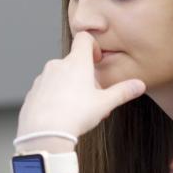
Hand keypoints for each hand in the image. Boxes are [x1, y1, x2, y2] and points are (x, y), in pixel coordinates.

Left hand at [17, 31, 145, 143]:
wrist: (44, 134)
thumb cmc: (75, 115)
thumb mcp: (104, 104)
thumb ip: (122, 92)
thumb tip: (139, 85)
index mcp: (76, 62)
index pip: (84, 38)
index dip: (93, 46)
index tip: (97, 60)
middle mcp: (57, 65)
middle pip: (74, 63)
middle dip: (85, 77)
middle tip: (93, 98)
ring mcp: (42, 78)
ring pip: (60, 77)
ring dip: (70, 87)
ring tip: (78, 110)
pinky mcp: (32, 92)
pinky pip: (46, 89)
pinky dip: (54, 97)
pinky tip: (61, 114)